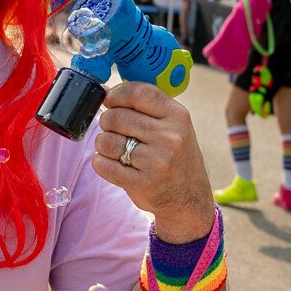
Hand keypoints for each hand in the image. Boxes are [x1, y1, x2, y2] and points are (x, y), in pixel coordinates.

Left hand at [93, 81, 214, 241]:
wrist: (189, 198)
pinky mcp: (142, 183)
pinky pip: (103, 165)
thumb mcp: (173, 126)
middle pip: (115, 117)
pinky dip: (101, 163)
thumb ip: (145, 108)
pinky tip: (113, 164)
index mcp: (178, 116)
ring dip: (103, 145)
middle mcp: (170, 137)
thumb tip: (104, 91)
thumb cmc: (175, 156)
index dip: (117, 94)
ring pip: (106, 141)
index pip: (138, 92)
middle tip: (115, 131)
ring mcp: (157, 162)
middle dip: (107, 123)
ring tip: (115, 149)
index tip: (110, 101)